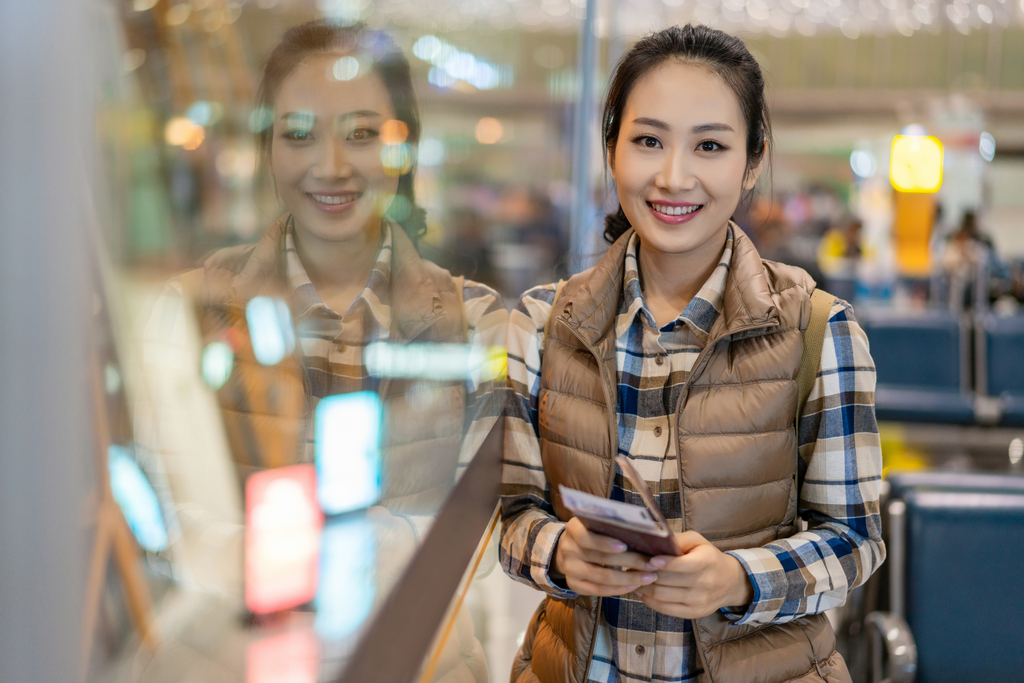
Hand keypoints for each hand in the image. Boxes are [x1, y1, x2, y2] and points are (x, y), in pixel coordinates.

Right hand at [552, 517, 658, 596]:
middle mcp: (568, 549)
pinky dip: (618, 589)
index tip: (625, 546)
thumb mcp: (596, 524)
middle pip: (600, 558)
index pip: (586, 537)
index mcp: (573, 528)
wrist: (569, 549)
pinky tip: (634, 586)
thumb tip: (643, 532)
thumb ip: (612, 525)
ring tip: (648, 577)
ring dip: (628, 578)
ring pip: (602, 577)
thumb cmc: (593, 533)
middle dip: (629, 561)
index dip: (605, 543)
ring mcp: (570, 569)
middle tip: (651, 564)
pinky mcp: (574, 584)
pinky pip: (598, 591)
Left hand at [634, 531, 752, 618]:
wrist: (730, 582)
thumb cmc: (708, 557)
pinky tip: (641, 591)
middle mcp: (705, 583)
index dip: (664, 563)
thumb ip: (678, 540)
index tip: (649, 559)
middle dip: (647, 574)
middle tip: (631, 566)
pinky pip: (666, 609)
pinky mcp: (693, 613)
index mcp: (707, 562)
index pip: (684, 565)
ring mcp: (699, 601)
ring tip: (633, 577)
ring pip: (663, 596)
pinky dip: (649, 601)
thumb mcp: (698, 542)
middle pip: (668, 581)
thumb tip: (654, 543)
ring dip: (644, 587)